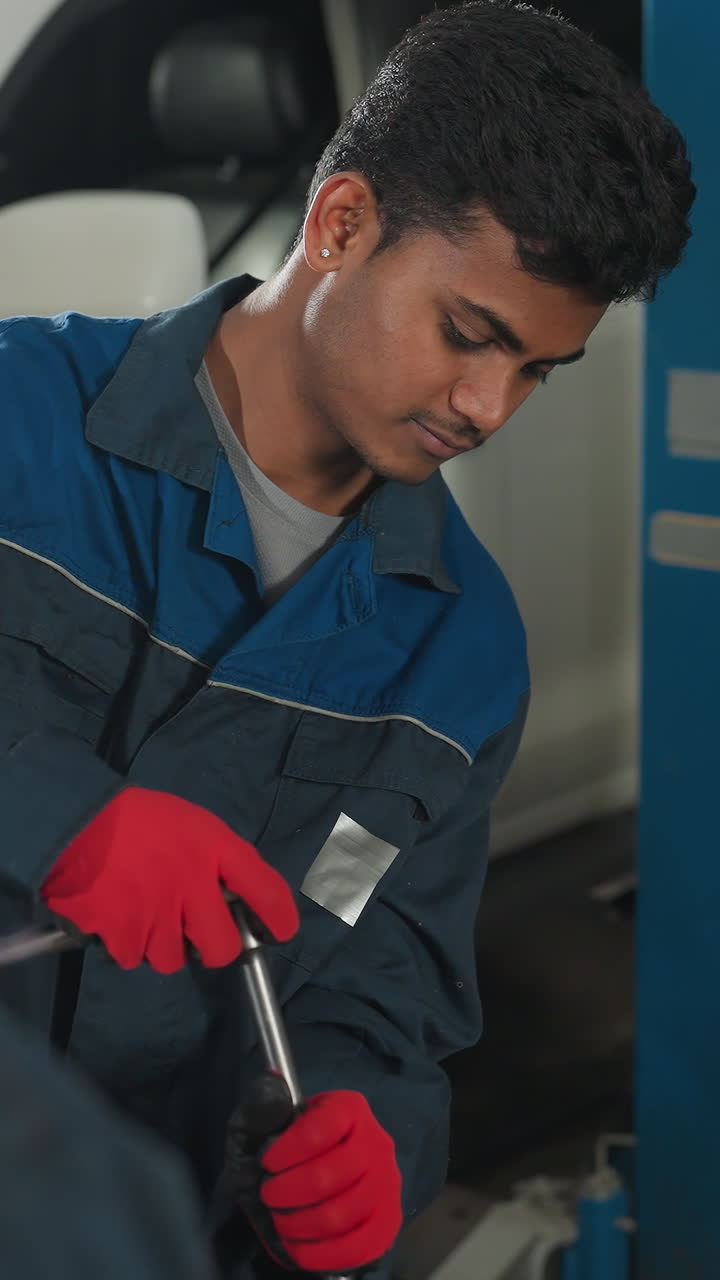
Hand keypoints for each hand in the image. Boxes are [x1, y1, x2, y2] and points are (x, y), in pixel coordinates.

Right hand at [40, 787, 297, 972]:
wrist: (76, 821)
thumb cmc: (139, 818)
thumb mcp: (192, 824)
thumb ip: (217, 858)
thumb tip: (234, 894)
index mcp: (214, 849)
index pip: (265, 891)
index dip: (280, 918)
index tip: (280, 931)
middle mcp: (193, 885)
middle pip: (222, 948)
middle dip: (215, 949)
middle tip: (201, 938)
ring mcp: (158, 913)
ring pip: (172, 959)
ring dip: (162, 946)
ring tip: (147, 917)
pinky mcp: (123, 932)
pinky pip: (133, 957)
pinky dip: (126, 945)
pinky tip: (118, 918)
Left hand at [259, 1089, 402, 1273]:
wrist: (317, 1175)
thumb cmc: (291, 1146)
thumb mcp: (270, 1120)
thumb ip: (264, 1107)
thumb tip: (271, 1085)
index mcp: (350, 1108)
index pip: (319, 1129)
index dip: (285, 1151)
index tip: (266, 1163)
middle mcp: (377, 1142)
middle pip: (325, 1178)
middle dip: (284, 1193)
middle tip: (268, 1195)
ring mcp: (387, 1184)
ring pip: (337, 1216)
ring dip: (297, 1225)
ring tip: (281, 1221)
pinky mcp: (389, 1222)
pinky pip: (357, 1248)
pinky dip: (321, 1255)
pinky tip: (299, 1246)